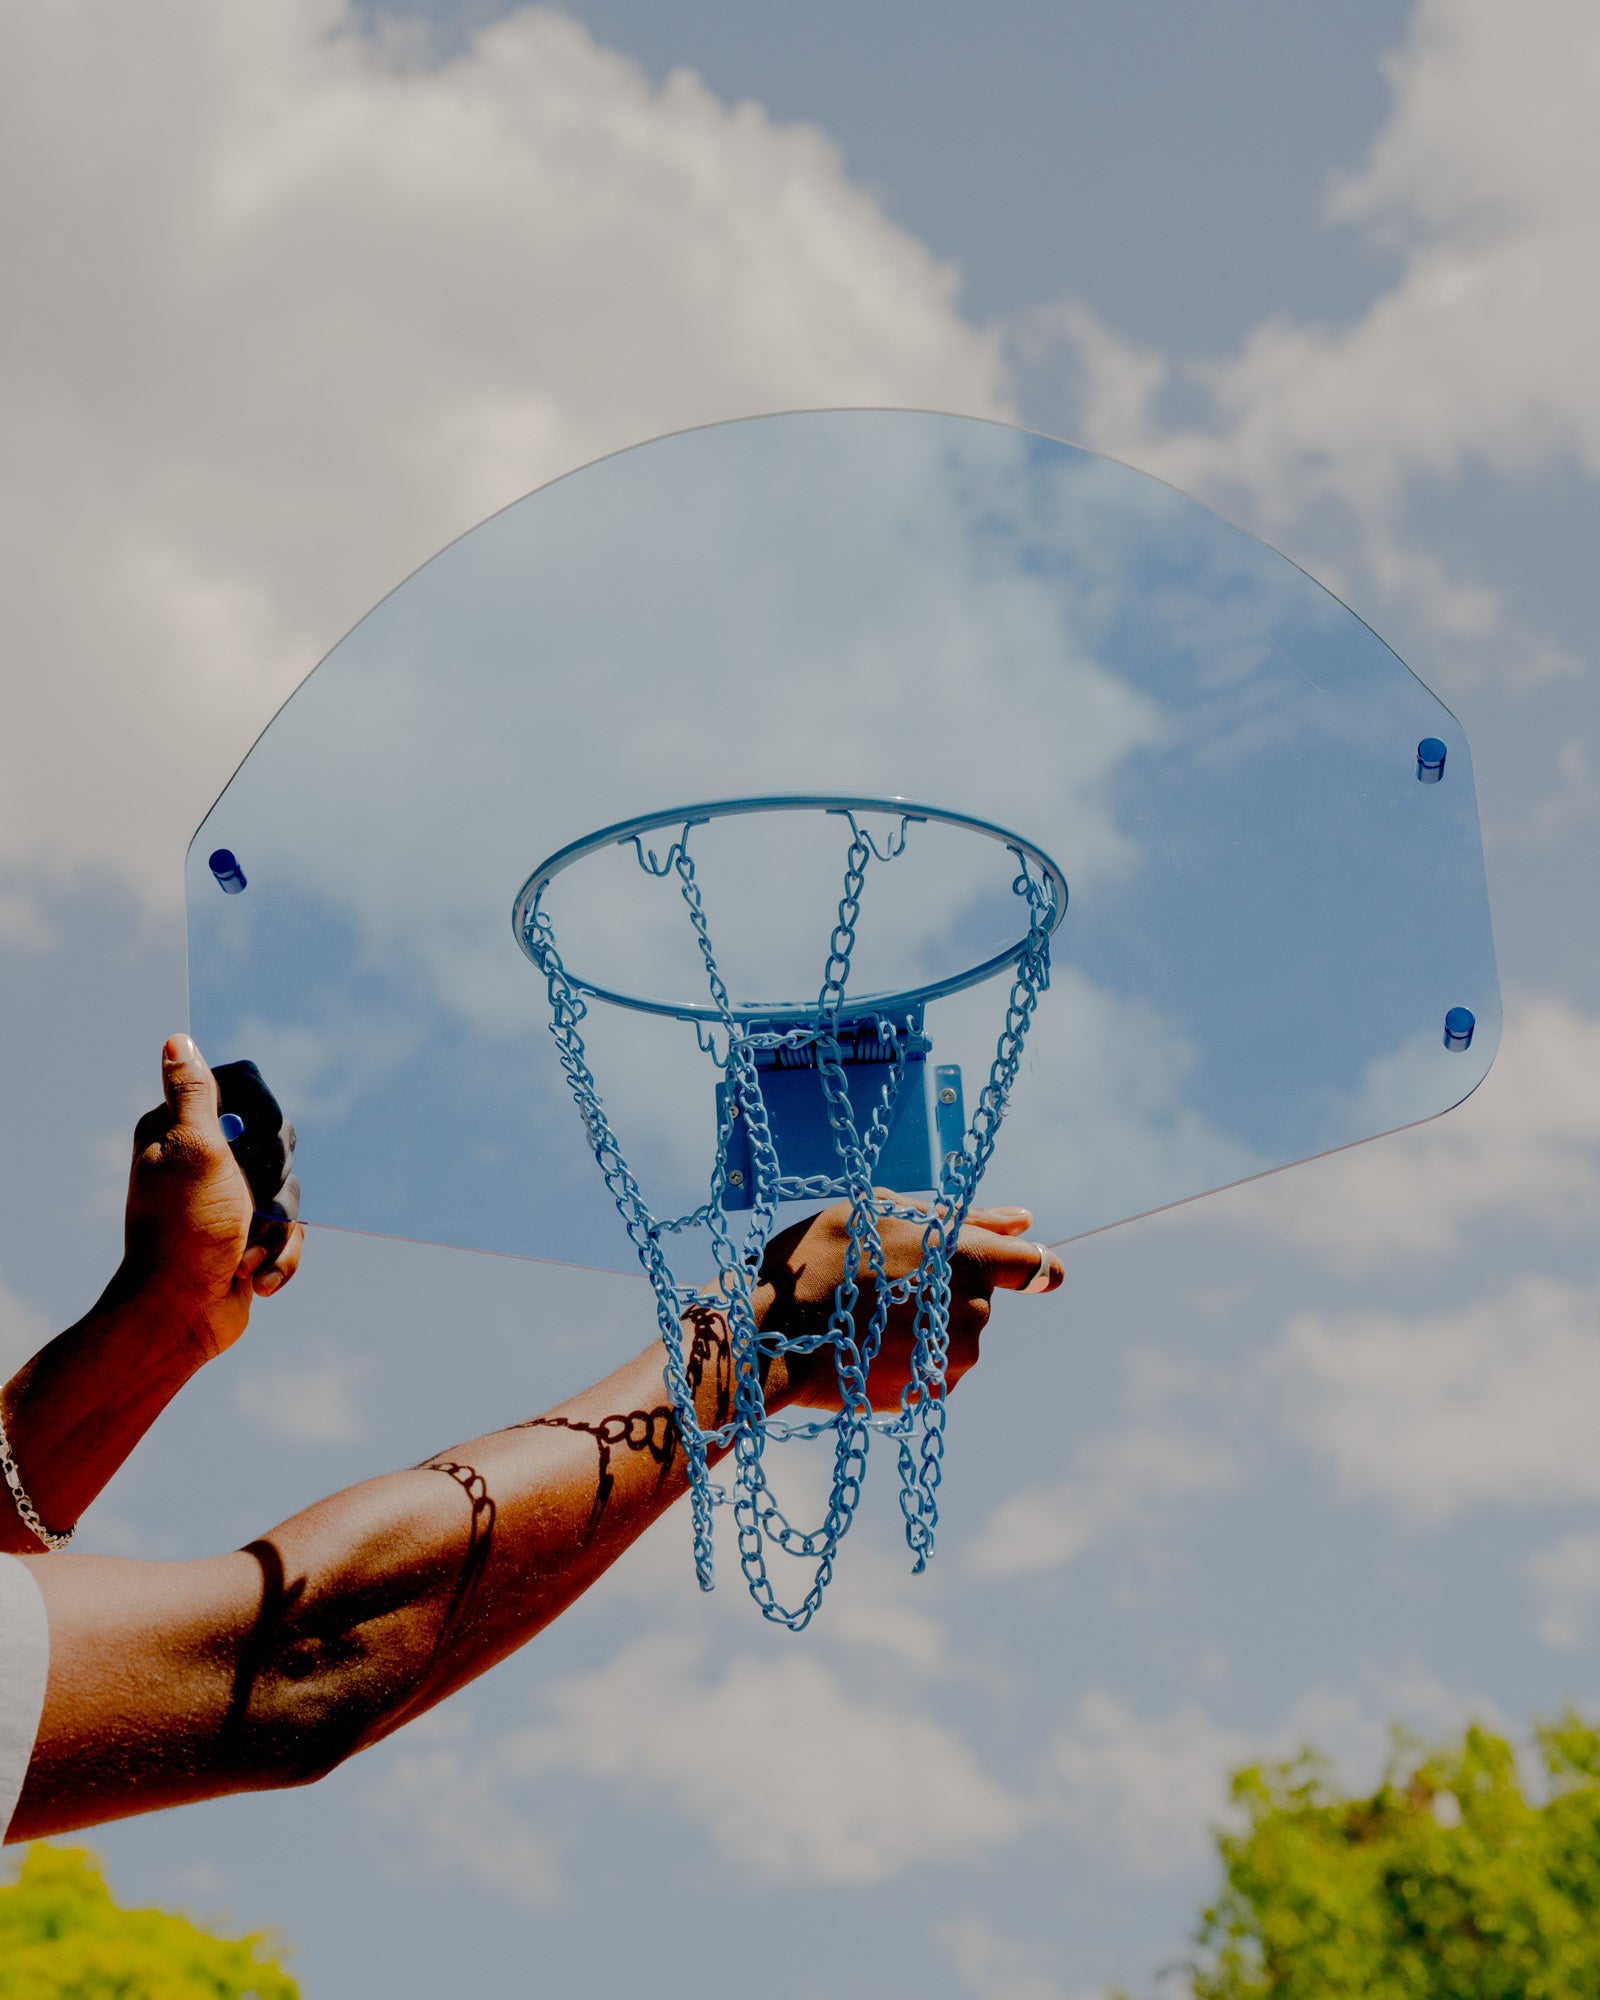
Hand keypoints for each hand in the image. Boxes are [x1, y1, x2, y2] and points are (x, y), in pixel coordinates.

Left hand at [118, 1035, 303, 1359]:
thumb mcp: (194, 1149)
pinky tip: (252, 1277)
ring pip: (290, 1190)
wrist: (182, 1315)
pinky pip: (291, 1232)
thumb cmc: (187, 1229)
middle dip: (273, 1182)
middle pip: (277, 1143)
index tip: (249, 1145)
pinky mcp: (250, 1235)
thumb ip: (192, 1093)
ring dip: (275, 1229)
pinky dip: (278, 1258)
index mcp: (180, 1130)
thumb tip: (175, 1041)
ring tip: (243, 1254)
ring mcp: (230, 1200)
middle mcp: (205, 1160)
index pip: (247, 1092)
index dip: (262, 1119)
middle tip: (244, 1204)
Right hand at [752, 1196, 1060, 1409]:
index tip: (1031, 1271)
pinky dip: (909, 1355)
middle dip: (946, 1288)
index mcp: (967, 1260)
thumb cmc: (822, 1259)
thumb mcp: (885, 1213)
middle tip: (885, 1279)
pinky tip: (867, 1342)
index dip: (1031, 1266)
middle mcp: (971, 1314)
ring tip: (868, 1311)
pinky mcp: (928, 1394)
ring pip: (954, 1334)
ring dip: (925, 1323)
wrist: (773, 1335)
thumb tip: (1024, 1220)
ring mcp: (951, 1361)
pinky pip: (932, 1367)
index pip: (1032, 1265)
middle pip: (979, 1298)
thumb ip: (964, 1219)